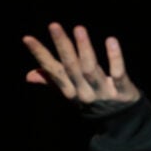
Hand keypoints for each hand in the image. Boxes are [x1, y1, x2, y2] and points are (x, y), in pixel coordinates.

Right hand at [22, 22, 140, 108]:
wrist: (123, 124)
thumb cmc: (94, 102)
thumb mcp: (73, 94)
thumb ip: (53, 82)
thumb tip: (28, 75)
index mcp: (70, 91)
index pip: (53, 71)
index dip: (40, 55)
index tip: (27, 38)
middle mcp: (84, 92)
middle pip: (71, 67)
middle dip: (62, 46)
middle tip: (53, 25)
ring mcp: (103, 93)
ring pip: (91, 69)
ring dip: (84, 48)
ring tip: (78, 28)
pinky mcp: (123, 92)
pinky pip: (118, 74)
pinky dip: (115, 57)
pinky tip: (111, 40)